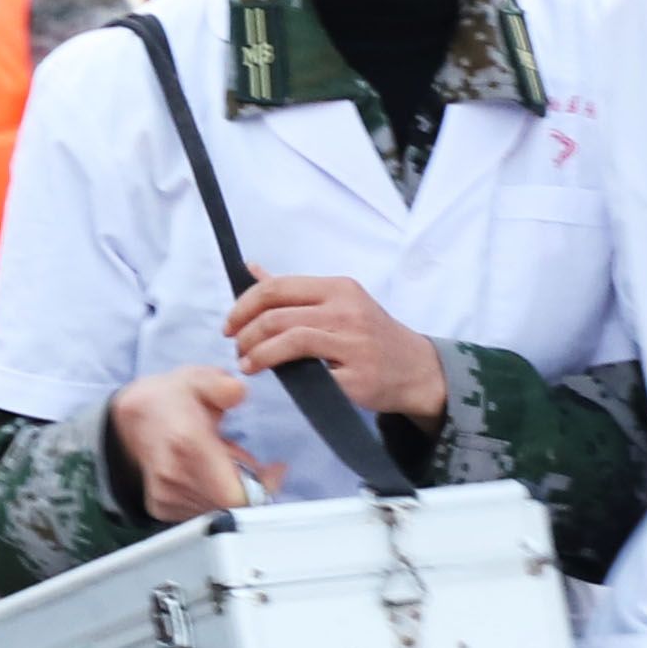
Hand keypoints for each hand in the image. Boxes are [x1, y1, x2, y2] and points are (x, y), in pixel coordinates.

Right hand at [108, 369, 279, 523]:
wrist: (129, 420)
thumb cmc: (169, 401)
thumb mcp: (197, 380)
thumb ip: (221, 385)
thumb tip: (238, 391)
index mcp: (187, 444)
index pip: (236, 494)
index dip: (263, 486)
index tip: (274, 468)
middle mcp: (173, 476)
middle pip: (233, 503)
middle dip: (249, 484)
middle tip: (242, 457)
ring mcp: (165, 496)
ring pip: (219, 510)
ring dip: (230, 491)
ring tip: (219, 463)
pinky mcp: (161, 508)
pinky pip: (202, 513)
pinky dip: (213, 498)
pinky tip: (204, 474)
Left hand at [221, 273, 442, 420]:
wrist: (416, 369)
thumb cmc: (369, 335)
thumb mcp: (338, 303)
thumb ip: (293, 290)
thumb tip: (252, 269)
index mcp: (338, 288)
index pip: (276, 288)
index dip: (243, 306)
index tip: (229, 325)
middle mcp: (346, 310)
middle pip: (276, 315)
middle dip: (245, 333)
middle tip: (237, 348)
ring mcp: (353, 342)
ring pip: (289, 340)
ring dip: (257, 353)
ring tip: (247, 363)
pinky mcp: (356, 376)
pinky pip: (310, 373)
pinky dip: (283, 374)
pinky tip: (273, 377)